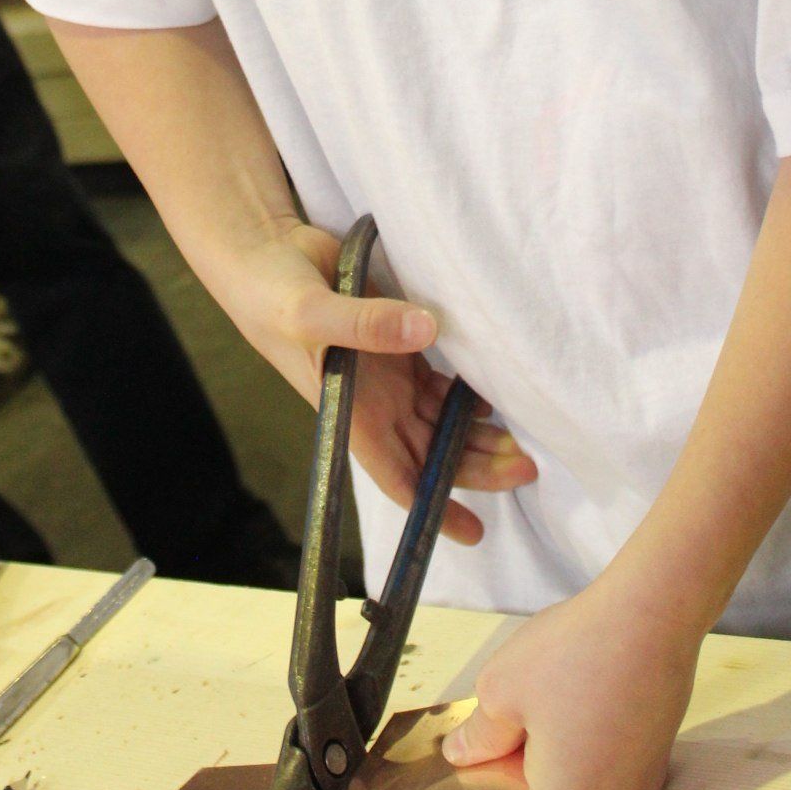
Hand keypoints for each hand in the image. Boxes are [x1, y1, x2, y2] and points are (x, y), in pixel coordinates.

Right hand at [210, 219, 536, 544]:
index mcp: (351, 414)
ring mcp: (388, 377)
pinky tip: (498, 393)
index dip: (434, 507)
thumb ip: (367, 324)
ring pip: (443, 421)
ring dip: (480, 435)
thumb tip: (425, 329)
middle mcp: (374, 404)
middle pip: (433, 453)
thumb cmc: (272, 298)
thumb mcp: (313, 314)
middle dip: (477, 468)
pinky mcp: (398, 344)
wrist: (264, 257)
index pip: (399, 476)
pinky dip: (469, 392)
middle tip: (527, 467)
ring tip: (524, 438)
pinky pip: (441, 382)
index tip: (474, 532)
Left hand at [443, 563, 701, 789]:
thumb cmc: (573, 654)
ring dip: (544, 766)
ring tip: (522, 716)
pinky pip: (602, 769)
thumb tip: (464, 756)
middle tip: (480, 743)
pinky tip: (563, 705)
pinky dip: (578, 751)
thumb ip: (477, 737)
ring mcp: (637, 787)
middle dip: (509, 786)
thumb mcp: (500, 691)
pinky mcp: (653, 757)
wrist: (654, 614)